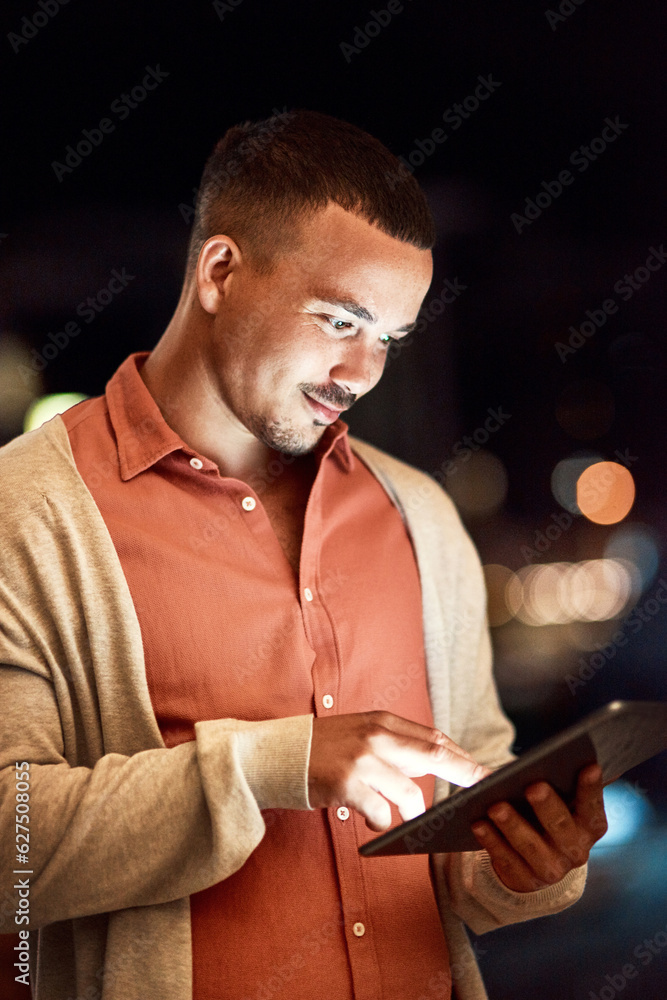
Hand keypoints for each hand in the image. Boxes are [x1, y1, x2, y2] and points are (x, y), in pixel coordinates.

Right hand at [308, 710, 490, 831]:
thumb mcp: (359, 733)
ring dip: (412, 810)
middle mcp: (375, 736)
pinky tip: (371, 820)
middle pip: (434, 753)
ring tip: (402, 816)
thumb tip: (433, 762)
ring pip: (409, 792)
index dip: (461, 755)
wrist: (275, 753)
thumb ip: (393, 745)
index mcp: (381, 720)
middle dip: (463, 772)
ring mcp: (361, 760)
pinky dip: (381, 821)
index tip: (482, 770)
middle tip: (483, 787)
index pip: (433, 736)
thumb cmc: (320, 748)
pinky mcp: (346, 784)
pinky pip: (380, 812)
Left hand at [471, 763, 607, 891]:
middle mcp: (576, 851)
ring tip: (495, 805)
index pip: (593, 806)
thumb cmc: (546, 815)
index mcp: (589, 826)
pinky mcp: (525, 881)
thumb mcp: (560, 801)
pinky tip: (478, 823)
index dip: (592, 789)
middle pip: (561, 826)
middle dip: (547, 806)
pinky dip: (491, 841)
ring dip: (513, 825)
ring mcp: (551, 870)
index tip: (589, 766)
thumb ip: (561, 783)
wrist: (534, 860)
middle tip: (533, 786)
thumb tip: (553, 755)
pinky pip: (506, 860)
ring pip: (531, 846)